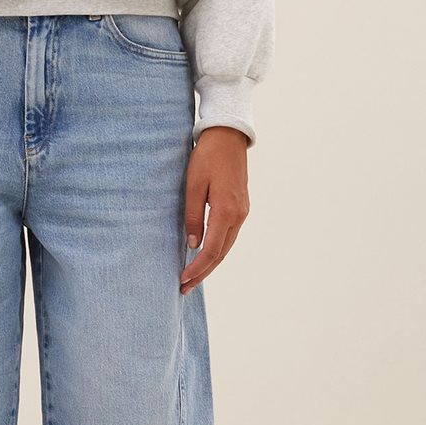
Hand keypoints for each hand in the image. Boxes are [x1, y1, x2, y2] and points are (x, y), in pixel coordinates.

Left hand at [180, 126, 249, 291]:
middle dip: (203, 273)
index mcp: (226, 211)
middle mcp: (239, 215)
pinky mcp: (241, 207)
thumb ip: (193, 217)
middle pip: (221, 254)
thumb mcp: (193, 186)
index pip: (212, 250)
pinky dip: (217, 249)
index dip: (197, 269)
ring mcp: (243, 212)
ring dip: (210, 263)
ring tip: (192, 277)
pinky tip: (205, 255)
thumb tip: (192, 245)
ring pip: (227, 246)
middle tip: (184, 288)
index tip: (182, 280)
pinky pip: (229, 235)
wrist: (228, 137)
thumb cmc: (207, 157)